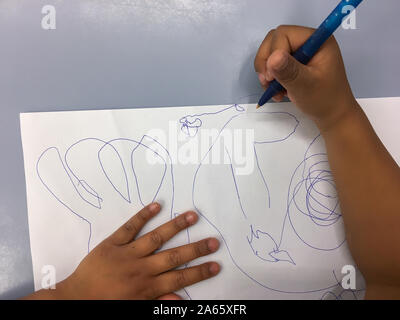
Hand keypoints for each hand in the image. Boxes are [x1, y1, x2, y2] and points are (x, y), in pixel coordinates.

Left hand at [30, 203, 219, 298]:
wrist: (77, 298)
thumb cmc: (107, 304)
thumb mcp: (134, 309)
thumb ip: (158, 303)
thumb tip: (180, 298)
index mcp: (147, 287)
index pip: (179, 278)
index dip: (199, 272)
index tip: (216, 265)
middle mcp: (141, 269)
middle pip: (174, 257)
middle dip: (196, 249)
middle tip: (214, 241)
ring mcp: (127, 253)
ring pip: (156, 238)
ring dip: (175, 226)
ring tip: (192, 215)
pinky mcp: (113, 243)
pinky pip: (129, 227)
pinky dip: (142, 215)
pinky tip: (157, 205)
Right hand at [254, 25, 357, 131]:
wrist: (333, 115)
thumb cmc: (324, 100)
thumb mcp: (306, 86)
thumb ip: (289, 71)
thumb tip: (272, 57)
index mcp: (316, 40)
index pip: (284, 34)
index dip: (274, 53)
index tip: (272, 76)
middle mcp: (308, 41)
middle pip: (274, 40)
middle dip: (267, 63)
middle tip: (268, 83)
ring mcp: (301, 52)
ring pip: (271, 53)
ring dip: (267, 72)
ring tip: (273, 90)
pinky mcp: (295, 63)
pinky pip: (274, 63)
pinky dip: (271, 78)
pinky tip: (278, 91)